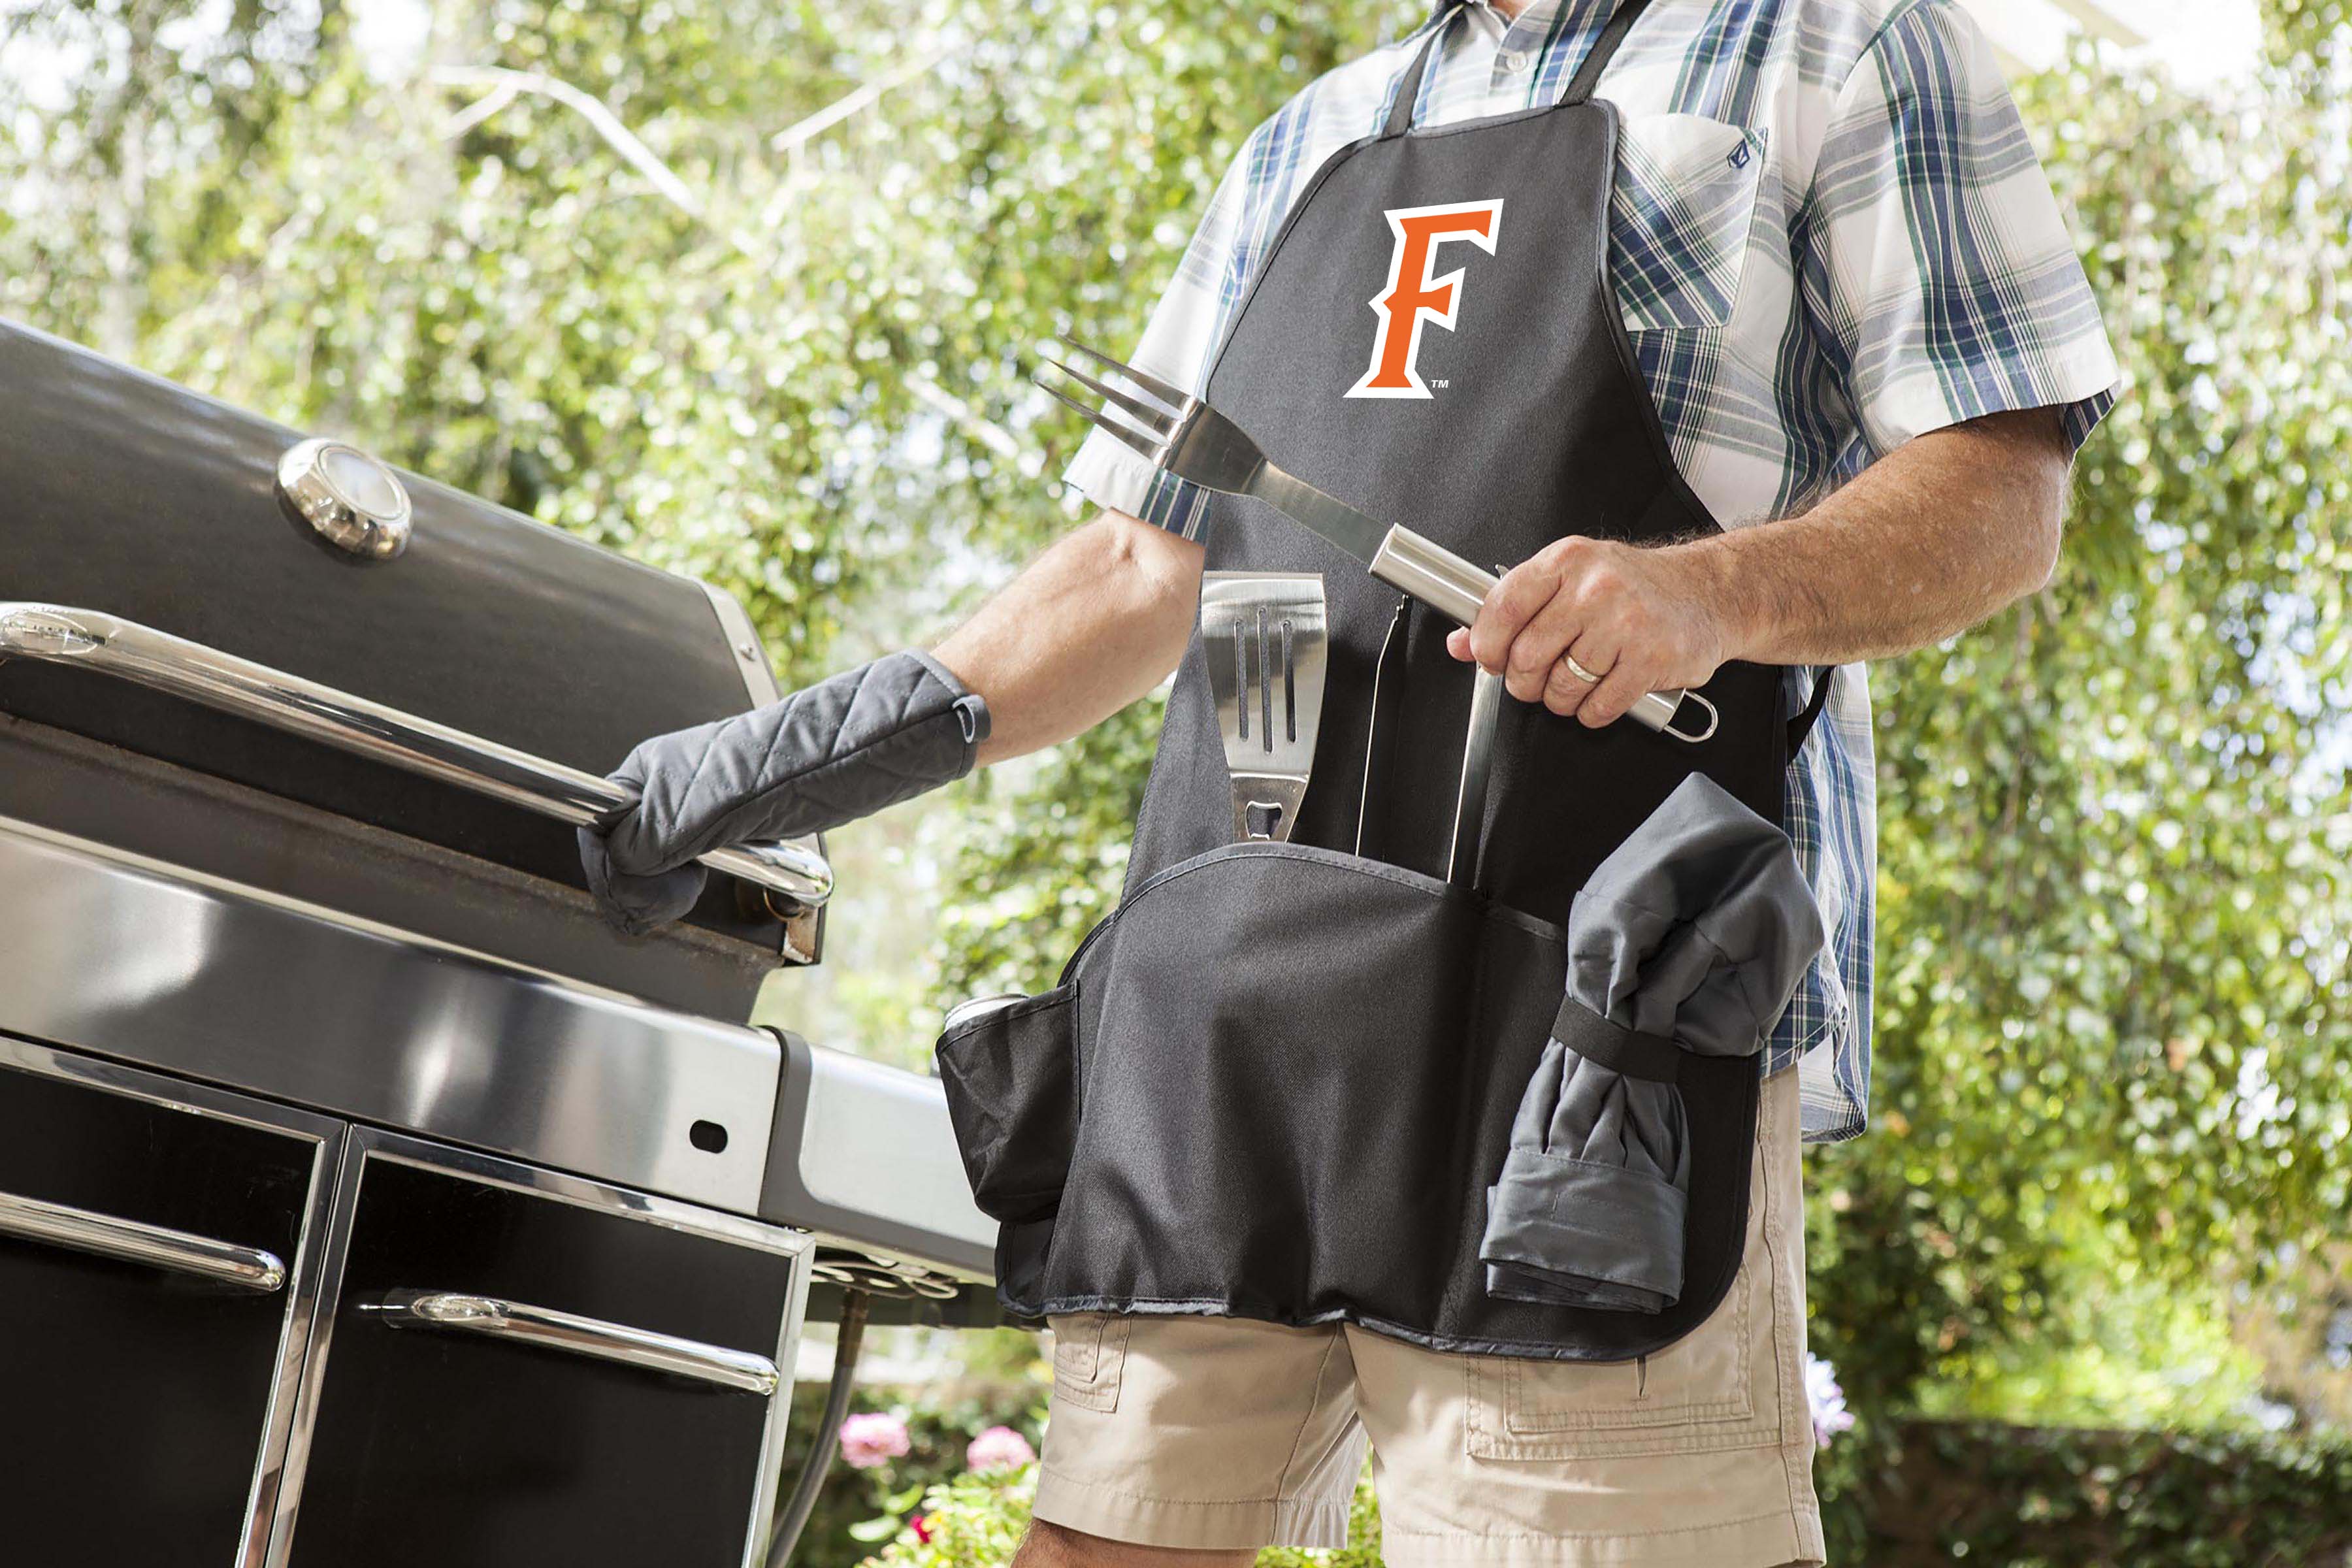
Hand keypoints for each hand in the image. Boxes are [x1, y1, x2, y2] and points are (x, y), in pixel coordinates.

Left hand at [1445, 536, 1741, 726]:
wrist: (1706, 592)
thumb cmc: (1632, 587)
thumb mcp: (1569, 579)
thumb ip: (1514, 608)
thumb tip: (1460, 642)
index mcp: (1567, 561)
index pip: (1503, 608)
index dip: (1487, 644)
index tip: (1491, 657)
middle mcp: (1596, 588)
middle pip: (1527, 657)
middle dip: (1524, 681)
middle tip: (1536, 679)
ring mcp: (1627, 624)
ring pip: (1560, 688)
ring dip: (1560, 699)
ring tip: (1576, 683)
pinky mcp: (1652, 660)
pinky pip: (1597, 707)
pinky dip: (1591, 711)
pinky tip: (1602, 693)